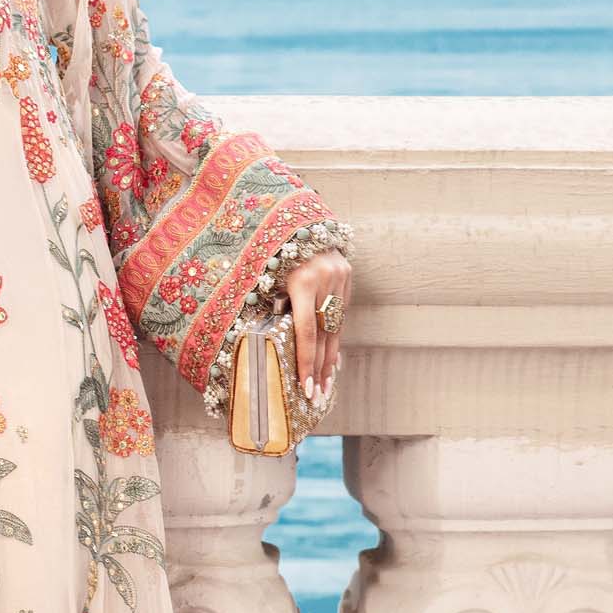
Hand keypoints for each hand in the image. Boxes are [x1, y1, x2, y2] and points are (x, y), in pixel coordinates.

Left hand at [280, 249, 351, 405]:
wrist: (298, 216)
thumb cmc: (271, 250)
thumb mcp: (266, 277)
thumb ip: (273, 306)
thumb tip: (270, 344)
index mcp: (302, 281)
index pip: (306, 332)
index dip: (306, 362)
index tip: (305, 387)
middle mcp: (326, 279)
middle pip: (324, 334)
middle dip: (320, 368)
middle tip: (317, 397)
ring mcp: (340, 276)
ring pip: (336, 325)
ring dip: (330, 358)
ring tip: (326, 385)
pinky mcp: (347, 274)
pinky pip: (340, 312)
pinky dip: (334, 335)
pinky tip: (332, 357)